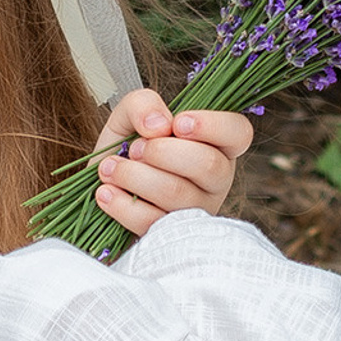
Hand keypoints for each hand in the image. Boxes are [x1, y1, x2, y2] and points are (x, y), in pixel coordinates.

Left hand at [87, 88, 253, 236]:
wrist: (101, 186)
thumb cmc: (127, 147)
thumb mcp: (130, 114)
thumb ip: (143, 103)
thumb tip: (158, 124)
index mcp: (215, 144)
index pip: (239, 132)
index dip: (212, 125)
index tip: (177, 124)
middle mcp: (215, 180)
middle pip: (209, 164)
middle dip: (162, 152)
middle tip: (134, 149)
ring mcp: (197, 211)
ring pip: (178, 193)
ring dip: (134, 176)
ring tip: (110, 168)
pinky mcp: (172, 236)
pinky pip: (153, 222)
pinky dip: (123, 204)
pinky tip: (106, 192)